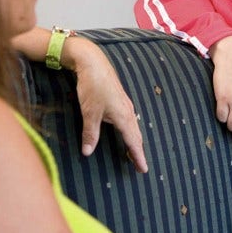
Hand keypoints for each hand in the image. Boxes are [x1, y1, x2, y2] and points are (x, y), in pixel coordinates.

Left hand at [66, 37, 147, 172]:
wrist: (93, 62)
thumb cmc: (92, 86)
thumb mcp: (89, 112)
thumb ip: (90, 133)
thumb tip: (87, 152)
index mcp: (123, 116)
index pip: (133, 141)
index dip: (138, 156)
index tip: (144, 169)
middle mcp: (128, 111)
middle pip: (136, 135)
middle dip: (138, 151)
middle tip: (139, 166)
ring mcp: (125, 104)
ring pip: (133, 127)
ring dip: (134, 140)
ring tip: (133, 152)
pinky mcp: (120, 99)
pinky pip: (129, 120)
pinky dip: (130, 130)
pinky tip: (125, 131)